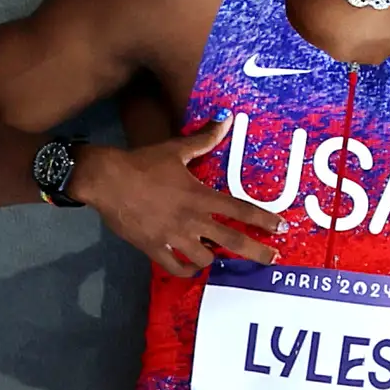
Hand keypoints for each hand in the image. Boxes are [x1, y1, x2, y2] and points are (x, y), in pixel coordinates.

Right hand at [74, 122, 282, 276]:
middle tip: (272, 260)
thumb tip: (227, 119)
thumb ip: (204, 139)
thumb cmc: (143, 163)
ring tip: (222, 259)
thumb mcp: (176, 149)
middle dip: (256, 252)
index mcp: (201, 197)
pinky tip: (193, 269)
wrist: (107, 180)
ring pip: (205, 259)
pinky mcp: (155, 249)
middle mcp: (192, 221)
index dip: (264, 220)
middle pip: (232, 242)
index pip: (241, 210)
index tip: (282, 228)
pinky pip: (177, 267)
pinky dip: (187, 271)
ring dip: (216, 260)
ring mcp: (174, 238)